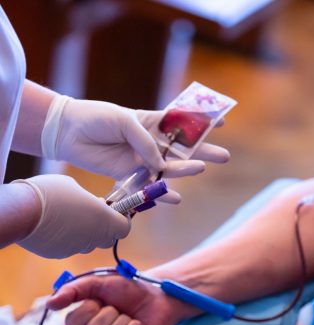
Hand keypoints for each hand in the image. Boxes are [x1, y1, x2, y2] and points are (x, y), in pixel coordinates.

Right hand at [13, 175, 129, 257]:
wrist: (22, 212)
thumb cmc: (51, 193)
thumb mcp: (75, 187)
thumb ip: (89, 200)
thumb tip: (89, 205)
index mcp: (104, 221)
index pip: (124, 227)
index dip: (121, 218)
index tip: (113, 209)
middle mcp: (93, 238)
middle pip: (108, 238)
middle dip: (104, 226)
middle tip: (92, 210)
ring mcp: (76, 248)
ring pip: (87, 242)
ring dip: (84, 231)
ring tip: (68, 215)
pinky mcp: (60, 254)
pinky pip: (69, 246)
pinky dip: (66, 237)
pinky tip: (53, 224)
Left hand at [41, 95, 229, 179]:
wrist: (69, 132)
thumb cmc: (96, 118)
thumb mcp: (124, 121)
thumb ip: (144, 142)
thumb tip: (160, 163)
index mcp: (151, 122)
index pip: (181, 122)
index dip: (201, 123)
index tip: (222, 122)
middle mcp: (150, 142)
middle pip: (182, 148)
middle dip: (203, 150)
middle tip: (224, 156)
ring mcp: (141, 160)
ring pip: (169, 167)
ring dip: (185, 169)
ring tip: (201, 169)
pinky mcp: (129, 175)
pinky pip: (149, 185)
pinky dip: (161, 193)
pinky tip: (175, 198)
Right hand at [47, 274, 184, 324]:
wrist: (157, 293)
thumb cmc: (128, 290)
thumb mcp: (98, 283)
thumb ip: (73, 290)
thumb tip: (50, 304)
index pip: (72, 324)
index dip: (88, 308)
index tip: (100, 300)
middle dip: (109, 313)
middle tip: (119, 308)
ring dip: (124, 321)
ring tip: (130, 317)